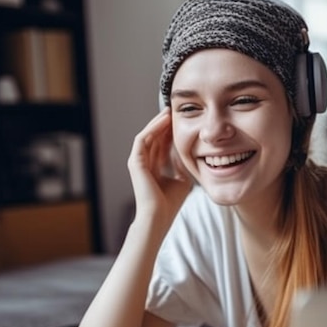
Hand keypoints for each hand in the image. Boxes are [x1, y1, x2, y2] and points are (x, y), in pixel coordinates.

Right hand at [128, 108, 192, 222]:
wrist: (159, 216)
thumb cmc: (170, 203)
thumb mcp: (182, 179)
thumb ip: (182, 165)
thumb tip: (191, 152)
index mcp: (154, 167)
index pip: (162, 144)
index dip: (171, 132)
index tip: (183, 121)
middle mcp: (144, 163)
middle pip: (154, 137)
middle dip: (164, 123)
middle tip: (175, 110)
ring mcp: (138, 161)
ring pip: (147, 135)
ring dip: (158, 123)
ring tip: (169, 111)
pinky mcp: (135, 161)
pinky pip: (143, 139)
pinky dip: (153, 128)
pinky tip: (163, 121)